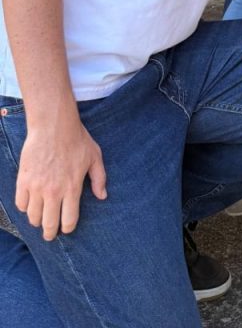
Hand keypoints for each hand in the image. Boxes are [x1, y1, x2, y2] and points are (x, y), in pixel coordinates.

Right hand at [15, 116, 106, 239]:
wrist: (53, 125)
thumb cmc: (76, 139)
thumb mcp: (95, 157)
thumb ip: (99, 178)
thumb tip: (102, 196)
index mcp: (72, 188)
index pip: (68, 220)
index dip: (67, 228)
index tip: (66, 229)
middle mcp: (53, 191)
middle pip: (49, 223)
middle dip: (50, 233)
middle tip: (50, 235)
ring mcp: (37, 187)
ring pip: (33, 217)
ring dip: (37, 220)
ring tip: (40, 219)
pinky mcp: (23, 180)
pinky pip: (21, 204)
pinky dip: (25, 207)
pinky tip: (30, 204)